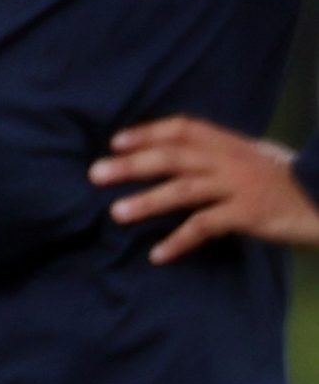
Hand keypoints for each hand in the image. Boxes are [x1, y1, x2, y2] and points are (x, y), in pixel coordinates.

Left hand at [92, 116, 318, 263]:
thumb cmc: (288, 181)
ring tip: (116, 213)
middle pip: (173, 157)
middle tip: (96, 174)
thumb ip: (220, 155)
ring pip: (185, 190)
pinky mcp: (250, 214)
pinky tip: (158, 255)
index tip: (116, 141)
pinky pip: (207, 226)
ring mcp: (240, 186)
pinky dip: (179, 240)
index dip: (149, 132)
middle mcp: (231, 160)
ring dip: (148, 201)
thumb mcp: (255, 157)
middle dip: (132, 165)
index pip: (183, 128)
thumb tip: (178, 156)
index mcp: (231, 143)